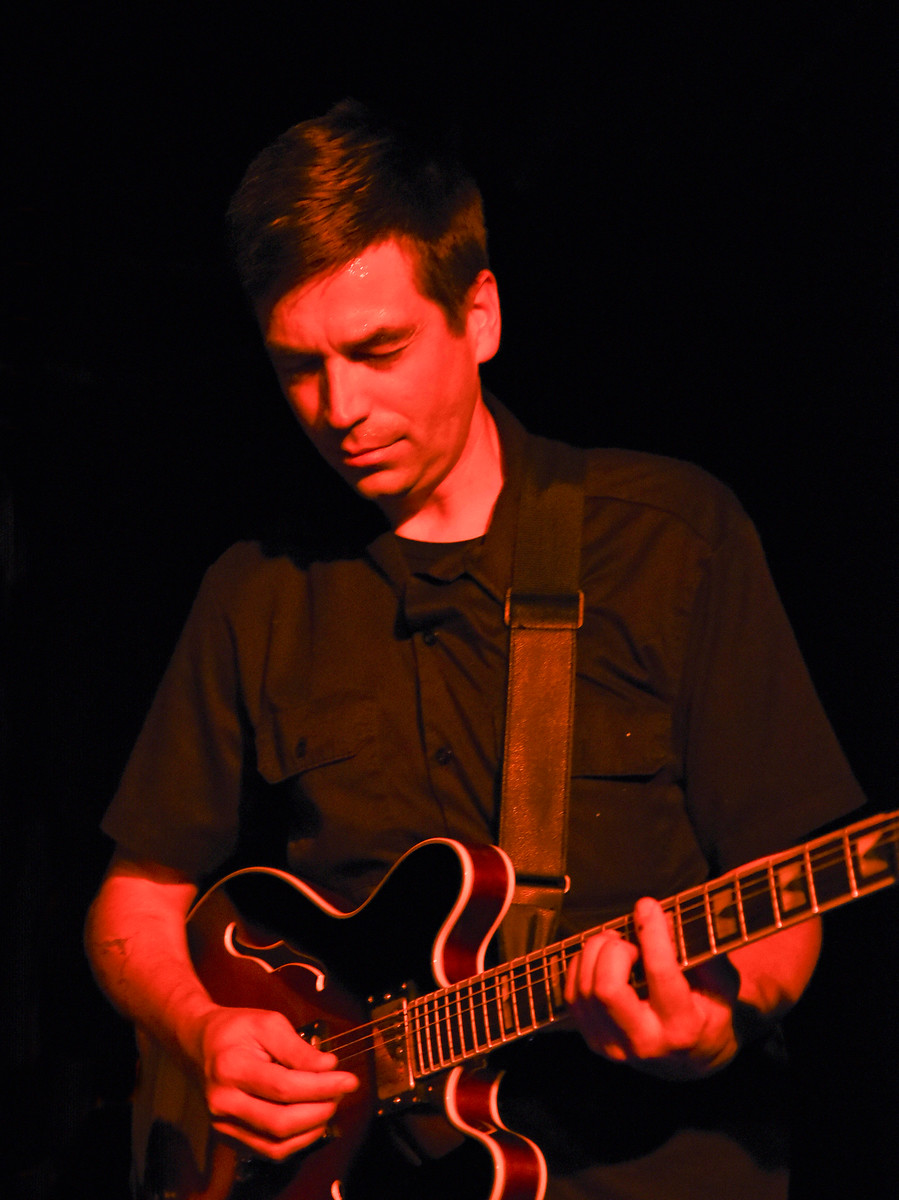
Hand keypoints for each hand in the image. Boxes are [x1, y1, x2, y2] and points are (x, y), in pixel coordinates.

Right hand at [190, 1005, 359, 1158]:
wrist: (199, 1044)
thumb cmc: (236, 1030)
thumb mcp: (268, 1024)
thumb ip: (298, 1048)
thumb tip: (329, 1067)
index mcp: (231, 1069)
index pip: (284, 1087)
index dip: (321, 1087)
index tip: (349, 1080)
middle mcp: (224, 1103)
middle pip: (281, 1122)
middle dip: (320, 1110)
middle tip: (341, 1092)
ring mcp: (224, 1125)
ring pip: (276, 1145)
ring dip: (311, 1130)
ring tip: (329, 1105)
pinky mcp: (229, 1137)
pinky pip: (268, 1151)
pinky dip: (296, 1142)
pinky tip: (311, 1122)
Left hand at [564, 897, 741, 1079]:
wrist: (692, 1062)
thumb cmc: (708, 1014)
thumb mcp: (723, 985)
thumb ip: (702, 952)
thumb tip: (668, 918)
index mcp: (682, 1026)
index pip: (660, 973)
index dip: (652, 933)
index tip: (647, 907)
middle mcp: (645, 1042)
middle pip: (607, 988)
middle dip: (613, 950)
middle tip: (628, 941)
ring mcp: (614, 1046)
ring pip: (584, 989)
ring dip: (594, 954)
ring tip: (615, 945)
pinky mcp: (594, 1041)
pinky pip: (572, 995)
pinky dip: (580, 967)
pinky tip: (599, 960)